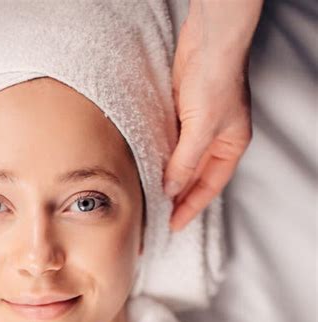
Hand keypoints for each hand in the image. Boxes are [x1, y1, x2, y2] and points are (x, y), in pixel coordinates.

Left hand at [164, 4, 258, 231]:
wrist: (208, 41)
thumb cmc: (217, 80)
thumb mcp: (202, 129)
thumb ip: (185, 162)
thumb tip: (170, 189)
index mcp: (231, 147)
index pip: (209, 187)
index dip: (191, 207)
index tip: (174, 224)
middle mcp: (216, 140)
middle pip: (194, 177)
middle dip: (177, 196)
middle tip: (158, 217)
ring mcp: (198, 127)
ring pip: (180, 162)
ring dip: (166, 178)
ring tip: (149, 199)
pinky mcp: (182, 114)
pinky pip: (169, 144)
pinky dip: (159, 157)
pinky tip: (146, 168)